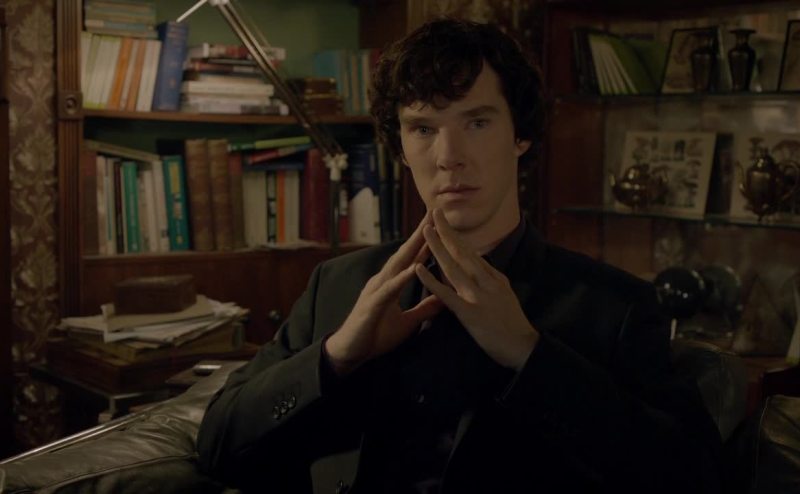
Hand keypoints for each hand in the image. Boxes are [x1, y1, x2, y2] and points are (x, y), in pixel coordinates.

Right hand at [325, 212, 443, 374]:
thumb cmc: (375, 336)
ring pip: (397, 265)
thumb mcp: (407, 322)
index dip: (426, 242)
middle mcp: (383, 281)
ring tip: (426, 231)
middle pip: (404, 253)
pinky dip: (402, 278)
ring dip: (412, 247)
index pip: (411, 258)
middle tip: (433, 212)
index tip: (441, 225)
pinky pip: (389, 289)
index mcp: (391, 283)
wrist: (349, 353)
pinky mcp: (372, 305)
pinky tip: (413, 269)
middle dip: (420, 233)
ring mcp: (376, 291)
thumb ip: (423, 309)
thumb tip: (444, 299)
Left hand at [416, 209, 538, 370]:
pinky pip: (447, 294)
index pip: (471, 253)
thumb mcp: (504, 294)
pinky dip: (432, 280)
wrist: (523, 347)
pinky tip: (419, 269)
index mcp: (494, 277)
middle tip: (434, 213)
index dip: (455, 236)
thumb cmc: (512, 323)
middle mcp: (486, 282)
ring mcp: (478, 296)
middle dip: (447, 232)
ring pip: (454, 267)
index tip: (443, 221)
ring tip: (426, 231)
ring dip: (438, 248)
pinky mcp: (469, 313)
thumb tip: (477, 263)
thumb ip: (489, 279)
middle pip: (463, 252)